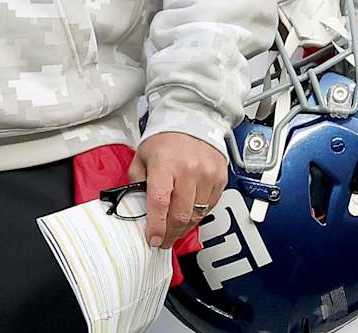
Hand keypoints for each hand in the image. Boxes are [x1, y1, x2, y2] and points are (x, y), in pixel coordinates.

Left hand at [130, 131, 226, 248]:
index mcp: (165, 164)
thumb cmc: (166, 137)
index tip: (152, 239)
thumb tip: (137, 205)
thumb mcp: (143, 155)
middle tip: (163, 240)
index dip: (156, 227)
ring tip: (174, 230)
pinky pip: (209, 207)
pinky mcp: (220, 179)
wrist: (192, 118)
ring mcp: (207, 175)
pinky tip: (189, 215)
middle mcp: (188, 170)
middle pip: (180, 215)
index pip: (160, 203)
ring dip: (184, 228)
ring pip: (196, 215)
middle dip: (170, 233)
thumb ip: (137, 181)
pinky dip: (198, 215)